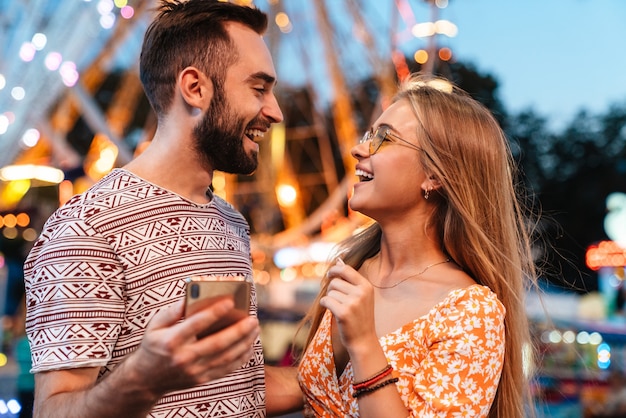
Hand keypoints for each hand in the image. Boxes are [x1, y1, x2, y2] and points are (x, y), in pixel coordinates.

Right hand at [125, 298, 259, 397]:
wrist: (145, 379)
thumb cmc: (154, 344)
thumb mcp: (155, 324)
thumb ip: (173, 311)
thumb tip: (191, 295)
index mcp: (171, 341)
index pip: (195, 325)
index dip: (214, 313)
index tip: (230, 301)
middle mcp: (183, 358)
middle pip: (216, 344)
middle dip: (238, 331)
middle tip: (253, 318)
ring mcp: (194, 371)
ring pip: (225, 357)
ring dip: (244, 342)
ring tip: (255, 328)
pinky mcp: (202, 379)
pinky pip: (226, 369)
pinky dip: (241, 357)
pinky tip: (249, 345)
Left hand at [320, 259, 377, 353]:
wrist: (363, 340)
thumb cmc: (360, 317)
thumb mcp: (361, 296)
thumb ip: (350, 280)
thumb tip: (339, 260)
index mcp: (366, 286)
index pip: (346, 269)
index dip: (335, 270)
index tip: (330, 274)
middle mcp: (361, 293)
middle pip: (335, 281)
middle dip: (331, 289)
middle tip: (337, 300)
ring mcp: (353, 303)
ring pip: (330, 292)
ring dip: (330, 299)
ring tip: (339, 308)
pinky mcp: (343, 312)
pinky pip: (326, 301)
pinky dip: (325, 305)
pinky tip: (332, 311)